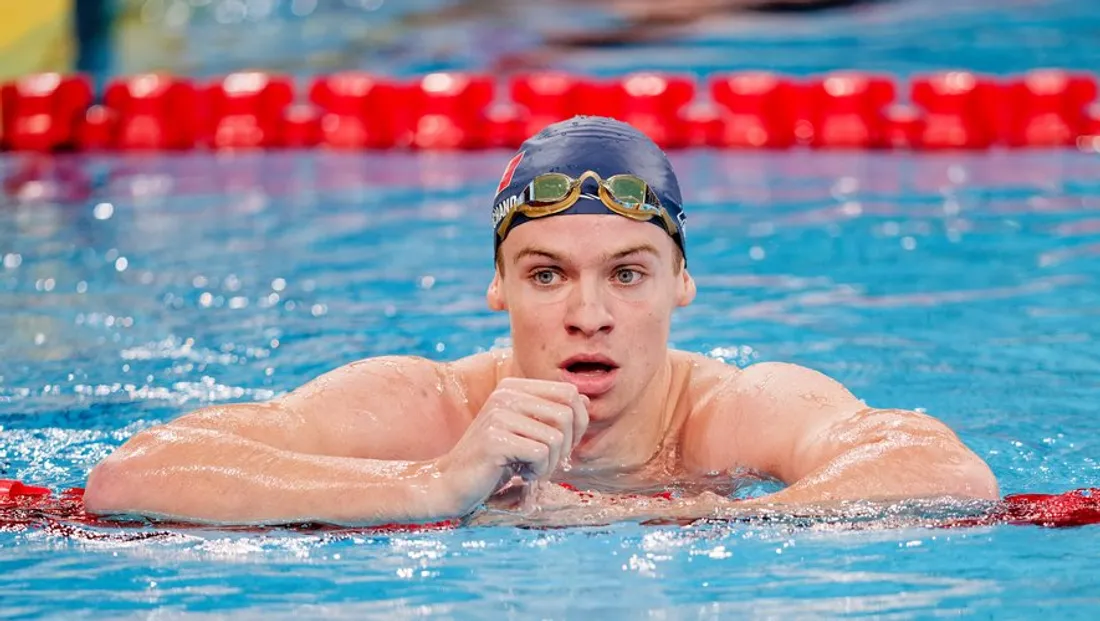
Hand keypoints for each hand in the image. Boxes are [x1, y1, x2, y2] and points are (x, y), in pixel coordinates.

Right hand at [432, 378, 588, 517]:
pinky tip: (518, 476)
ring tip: (528, 471)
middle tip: (545, 464)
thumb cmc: (493, 462)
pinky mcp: (495, 439)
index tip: (561, 447)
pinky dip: (537, 472)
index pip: (570, 394)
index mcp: (514, 387)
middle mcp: (506, 394)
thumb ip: (551, 415)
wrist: (450, 484)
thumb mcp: (525, 433)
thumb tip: (584, 401)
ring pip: (556, 438)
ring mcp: (499, 415)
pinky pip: (541, 454)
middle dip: (565, 447)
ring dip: (550, 464)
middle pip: (567, 414)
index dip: (578, 424)